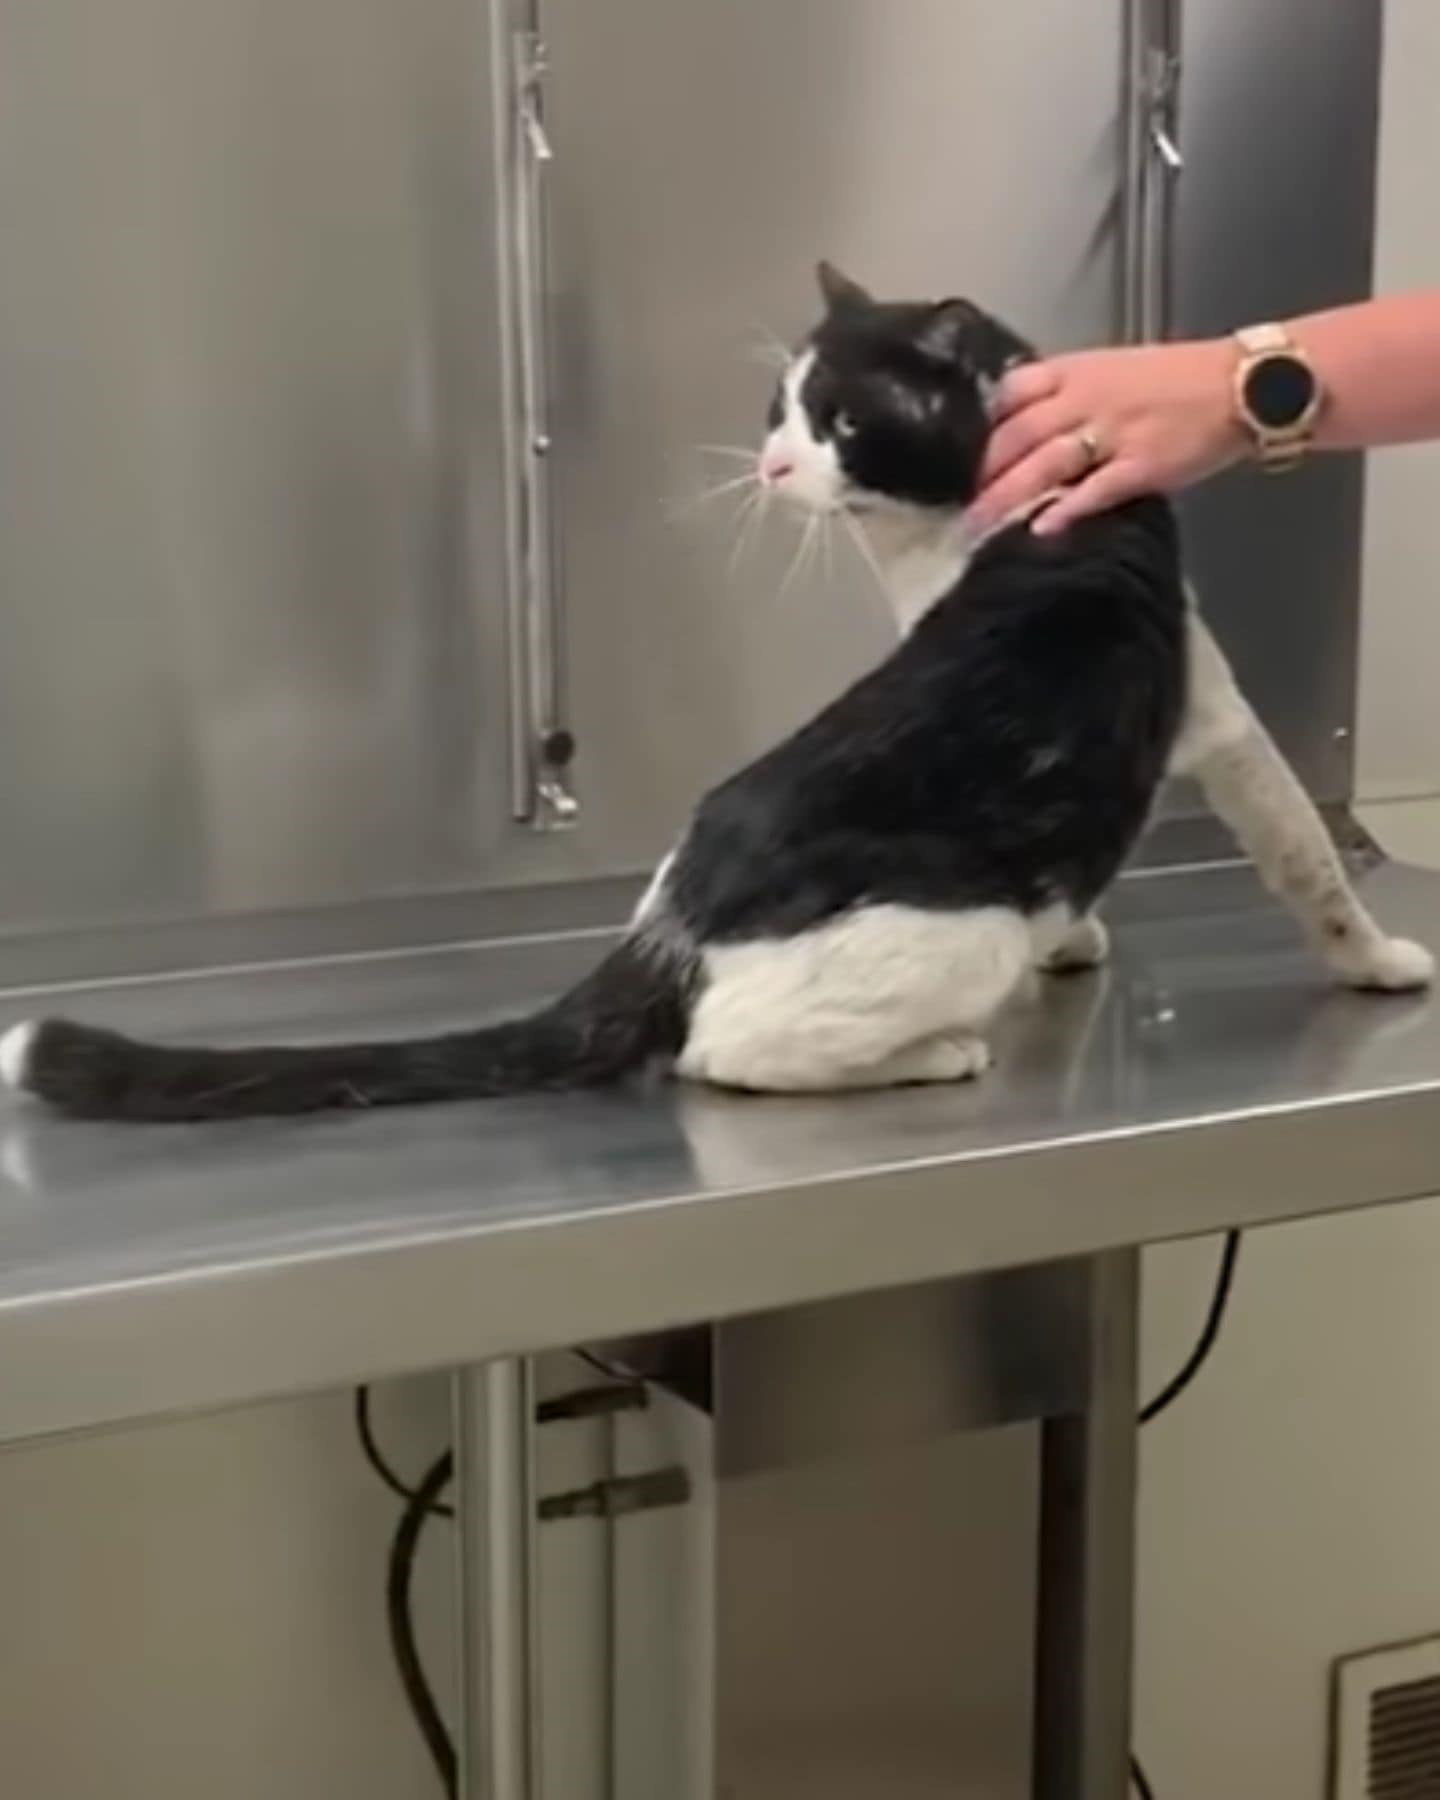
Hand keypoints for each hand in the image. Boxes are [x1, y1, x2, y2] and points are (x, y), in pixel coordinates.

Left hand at [969, 339, 1247, 535]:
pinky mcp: (1141, 464)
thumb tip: (1032, 427)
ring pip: (1044, 464)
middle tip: (963, 503)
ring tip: (980, 525)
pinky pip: (1092, 490)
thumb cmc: (1183, 380)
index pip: (1012, 392)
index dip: (983, 427)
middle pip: (1016, 434)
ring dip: (1006, 498)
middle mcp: (1087, 398)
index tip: (964, 456)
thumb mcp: (1117, 370)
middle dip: (984, 472)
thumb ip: (1072, 394)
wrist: (1245, 384)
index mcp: (1078, 370)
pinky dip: (1063, 509)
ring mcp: (1113, 431)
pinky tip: (1038, 529)